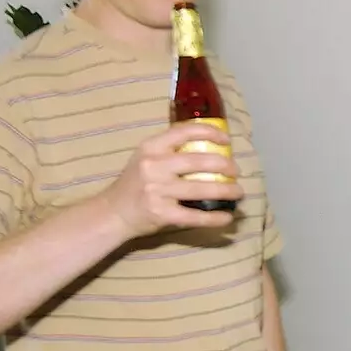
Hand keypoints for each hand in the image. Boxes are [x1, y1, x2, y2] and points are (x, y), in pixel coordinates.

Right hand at [100, 122, 245, 237]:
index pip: (185, 132)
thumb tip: (210, 144)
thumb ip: (170, 149)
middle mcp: (154, 166)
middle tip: (236, 171)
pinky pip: (195, 216)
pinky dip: (215, 218)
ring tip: (238, 191)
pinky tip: (227, 217)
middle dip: (226, 165)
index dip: (211, 133)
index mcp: (151, 147)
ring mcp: (157, 191)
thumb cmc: (135, 182)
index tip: (227, 140)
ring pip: (202, 189)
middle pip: (200, 161)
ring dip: (227, 190)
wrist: (112, 212)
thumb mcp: (146, 157)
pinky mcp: (161, 214)